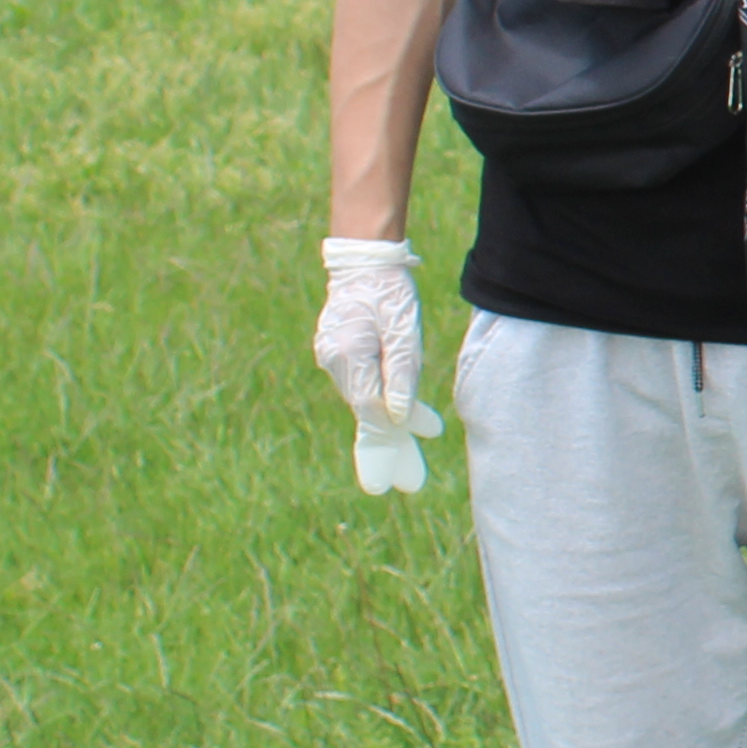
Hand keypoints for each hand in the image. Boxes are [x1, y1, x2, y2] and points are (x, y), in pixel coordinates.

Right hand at [316, 237, 444, 496]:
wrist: (365, 263)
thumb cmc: (390, 292)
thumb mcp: (404, 331)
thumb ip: (401, 374)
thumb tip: (397, 418)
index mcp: (347, 354)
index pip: (369, 407)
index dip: (388, 438)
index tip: (399, 474)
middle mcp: (333, 360)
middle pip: (364, 411)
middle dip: (386, 449)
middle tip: (406, 484)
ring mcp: (333, 357)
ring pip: (366, 401)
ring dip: (389, 427)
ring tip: (413, 460)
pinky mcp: (340, 355)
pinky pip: (365, 386)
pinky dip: (383, 404)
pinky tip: (406, 425)